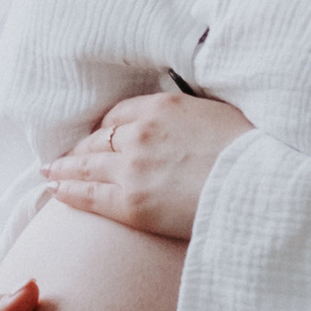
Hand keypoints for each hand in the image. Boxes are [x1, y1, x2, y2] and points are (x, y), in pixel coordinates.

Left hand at [40, 86, 251, 241]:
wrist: (258, 189)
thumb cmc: (250, 154)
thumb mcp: (219, 115)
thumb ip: (190, 116)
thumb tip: (185, 123)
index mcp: (162, 106)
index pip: (120, 113)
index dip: (107, 126)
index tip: (100, 134)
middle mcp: (139, 133)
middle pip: (99, 138)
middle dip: (81, 147)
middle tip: (65, 153)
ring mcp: (131, 169)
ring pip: (86, 164)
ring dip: (65, 167)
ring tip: (51, 170)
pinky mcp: (131, 204)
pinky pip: (89, 195)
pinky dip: (68, 191)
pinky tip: (55, 190)